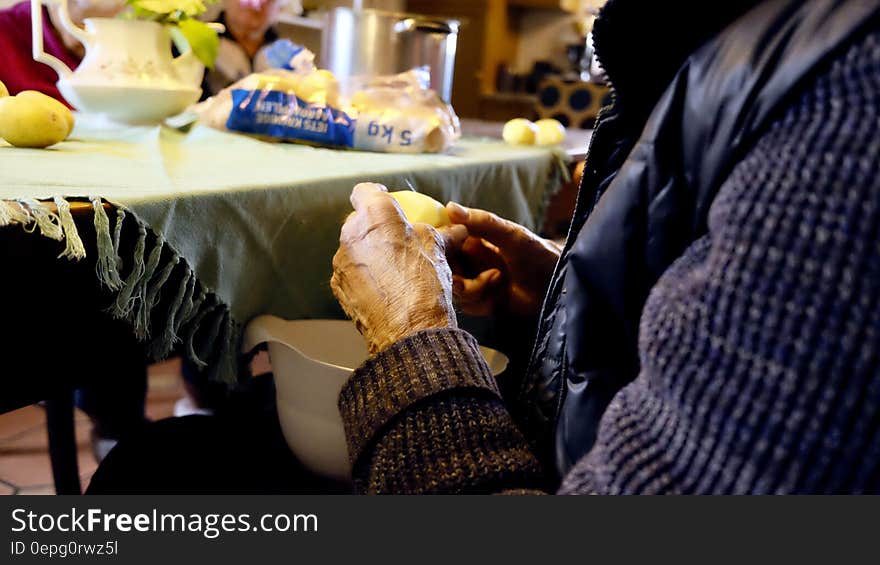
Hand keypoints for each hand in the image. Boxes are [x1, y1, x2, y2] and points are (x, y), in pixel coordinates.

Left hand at [331, 183, 462, 353]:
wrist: (408, 329)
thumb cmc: (425, 283)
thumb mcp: (440, 250)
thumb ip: (444, 233)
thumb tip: (458, 229)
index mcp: (376, 215)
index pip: (365, 191)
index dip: (376, 193)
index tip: (387, 200)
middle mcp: (352, 233)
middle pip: (359, 221)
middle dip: (374, 228)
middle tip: (395, 240)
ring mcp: (341, 261)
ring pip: (354, 248)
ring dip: (369, 253)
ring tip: (392, 270)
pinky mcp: (338, 285)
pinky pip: (351, 272)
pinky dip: (364, 276)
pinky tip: (384, 288)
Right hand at [445, 202, 561, 318]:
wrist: (559, 286)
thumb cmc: (539, 254)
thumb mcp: (511, 235)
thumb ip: (482, 221)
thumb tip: (449, 207)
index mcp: (473, 239)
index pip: (442, 242)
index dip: (440, 248)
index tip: (447, 252)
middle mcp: (470, 260)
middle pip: (443, 269)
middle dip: (454, 274)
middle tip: (468, 273)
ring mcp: (475, 282)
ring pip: (452, 289)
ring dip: (472, 288)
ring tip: (497, 280)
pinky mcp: (481, 303)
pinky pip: (465, 305)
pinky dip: (478, 302)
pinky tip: (497, 296)